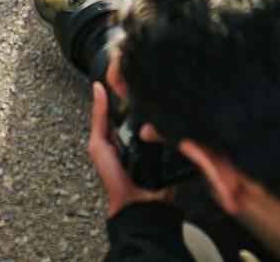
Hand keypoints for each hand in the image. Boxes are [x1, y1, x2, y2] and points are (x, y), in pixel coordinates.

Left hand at [88, 81, 174, 216]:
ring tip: (171, 103)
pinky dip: (181, 130)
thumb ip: (98, 119)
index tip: (141, 74)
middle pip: (152, 110)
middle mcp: (145, 134)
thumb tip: (97, 87)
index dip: (135, 90)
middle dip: (155, 102)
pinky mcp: (176, 152)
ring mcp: (162, 143)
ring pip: (167, 120)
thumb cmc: (114, 178)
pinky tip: (182, 119)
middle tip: (159, 88)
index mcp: (127, 130)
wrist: (138, 205)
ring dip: (169, 115)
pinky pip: (180, 136)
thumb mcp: (99, 146)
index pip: (133, 104)